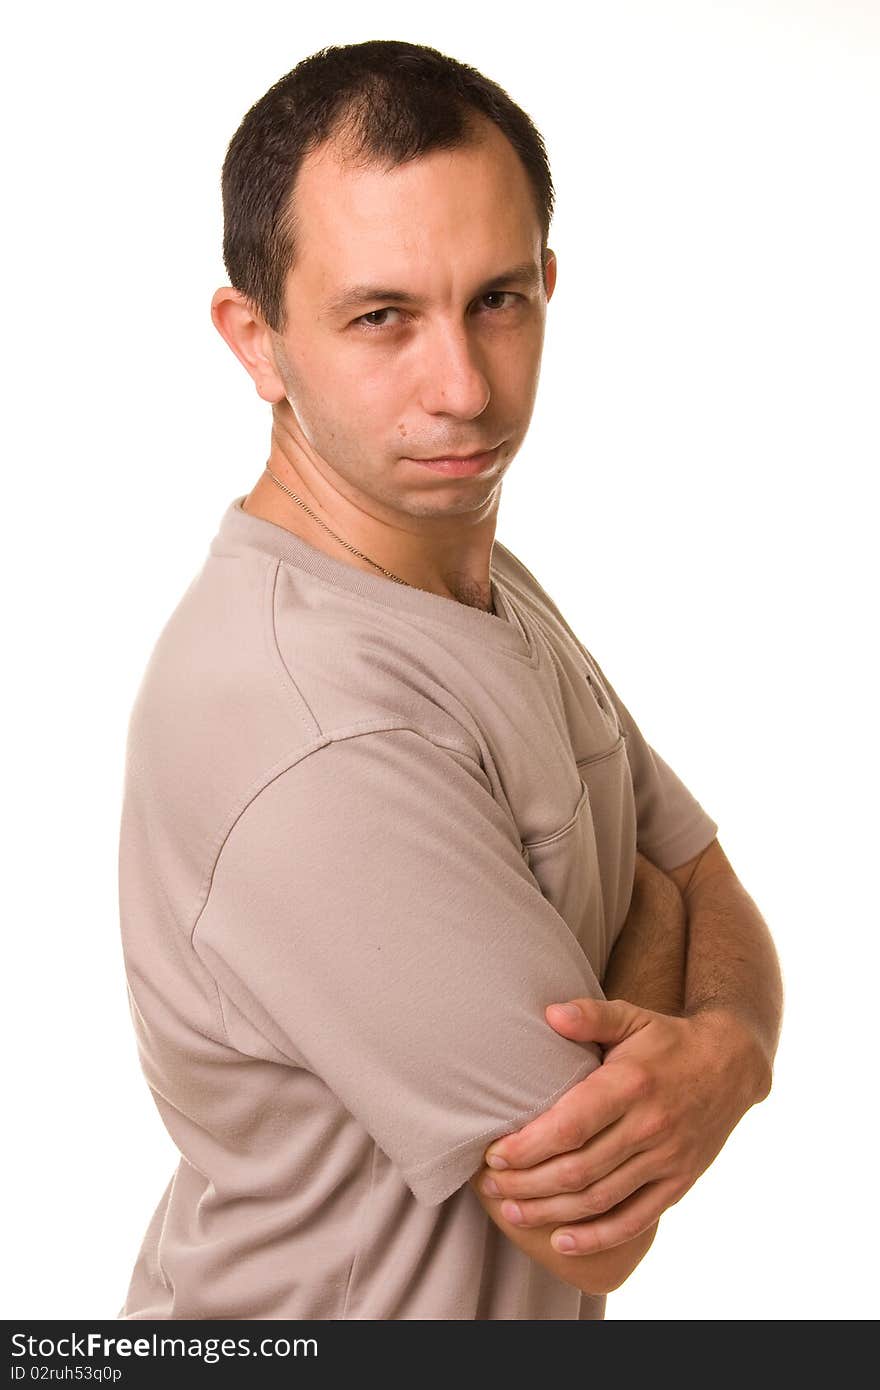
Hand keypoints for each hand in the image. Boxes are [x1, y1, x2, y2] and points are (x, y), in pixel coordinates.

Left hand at [480, 998, 765, 1255]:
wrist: (732, 1064)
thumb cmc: (668, 1040)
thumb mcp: (633, 1017)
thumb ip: (591, 1015)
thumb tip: (549, 1013)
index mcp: (631, 1084)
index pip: (570, 1126)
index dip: (528, 1147)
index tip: (494, 1154)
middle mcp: (649, 1126)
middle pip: (578, 1170)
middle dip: (528, 1183)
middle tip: (492, 1186)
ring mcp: (666, 1159)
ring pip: (600, 1199)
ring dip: (551, 1211)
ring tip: (512, 1211)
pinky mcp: (679, 1182)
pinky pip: (636, 1220)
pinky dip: (597, 1237)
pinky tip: (563, 1242)